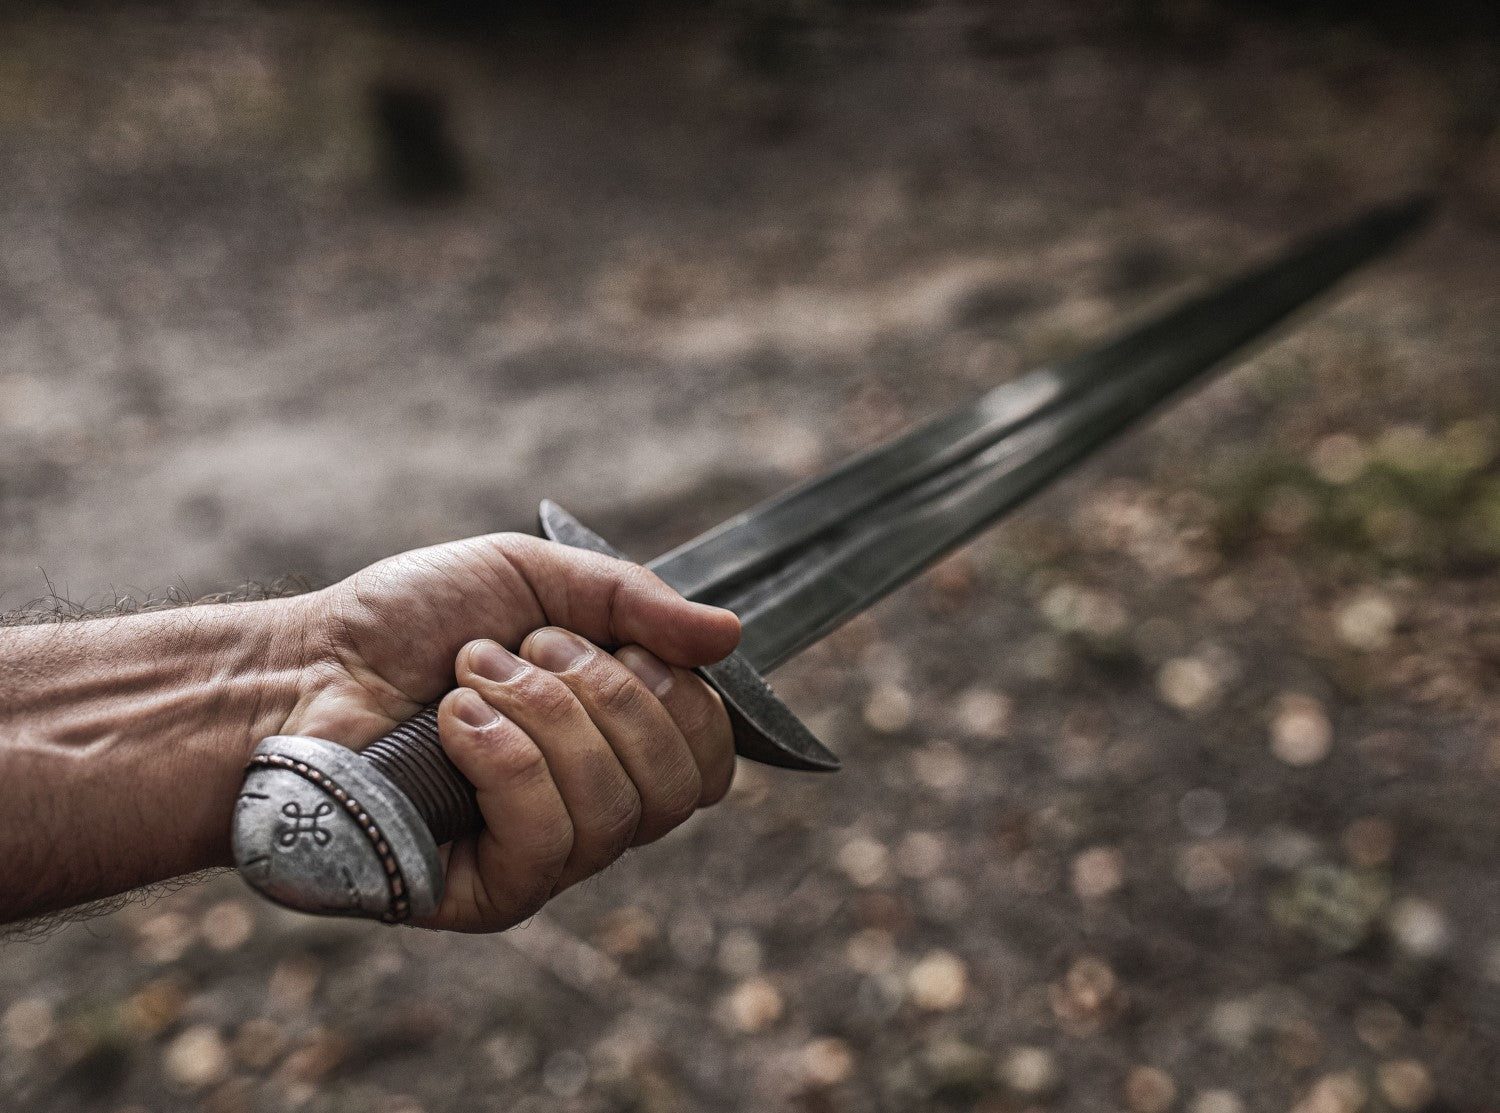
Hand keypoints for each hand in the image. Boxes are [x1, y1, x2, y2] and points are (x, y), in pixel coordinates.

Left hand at [283, 533, 740, 931]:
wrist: (298, 670)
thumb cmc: (408, 625)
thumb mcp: (531, 578)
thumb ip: (633, 601)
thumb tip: (733, 635)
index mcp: (615, 743)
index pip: (710, 755)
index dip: (682, 697)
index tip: (614, 644)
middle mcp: (594, 808)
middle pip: (678, 784)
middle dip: (605, 693)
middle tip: (523, 652)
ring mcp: (545, 858)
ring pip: (617, 810)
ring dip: (542, 715)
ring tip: (470, 679)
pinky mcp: (491, 895)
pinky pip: (551, 843)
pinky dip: (507, 761)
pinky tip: (456, 726)